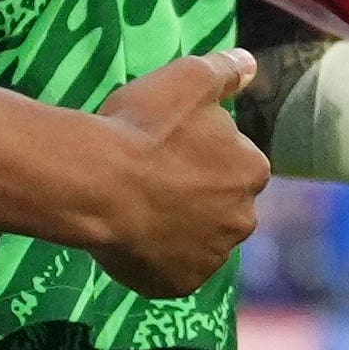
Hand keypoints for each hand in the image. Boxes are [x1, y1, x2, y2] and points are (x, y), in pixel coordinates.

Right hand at [71, 50, 267, 296]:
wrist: (96, 182)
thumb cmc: (143, 127)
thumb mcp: (186, 78)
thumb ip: (224, 71)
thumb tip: (250, 64)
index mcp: (252, 171)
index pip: (236, 163)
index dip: (201, 154)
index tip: (169, 147)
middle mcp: (243, 219)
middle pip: (222, 205)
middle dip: (196, 195)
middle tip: (152, 178)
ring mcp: (211, 258)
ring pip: (198, 239)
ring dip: (178, 228)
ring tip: (138, 208)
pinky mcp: (180, 285)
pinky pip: (173, 270)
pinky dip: (158, 258)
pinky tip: (132, 235)